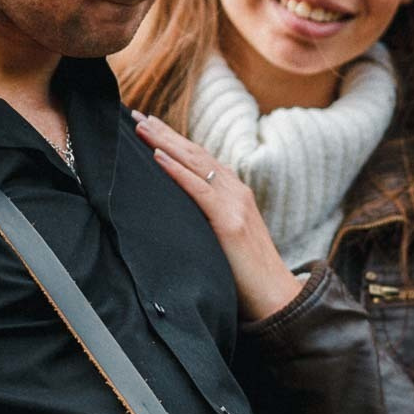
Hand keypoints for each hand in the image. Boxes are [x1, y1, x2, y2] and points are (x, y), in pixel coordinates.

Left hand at [131, 111, 303, 320]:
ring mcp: (235, 204)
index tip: (149, 126)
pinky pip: (199, 190)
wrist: (277, 297)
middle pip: (195, 154)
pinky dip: (177, 171)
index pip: (201, 159)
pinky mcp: (229, 222)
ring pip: (195, 164)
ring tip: (140, 127)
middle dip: (165, 134)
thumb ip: (209, 221)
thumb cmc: (248, 276)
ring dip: (165, 143)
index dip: (175, 141)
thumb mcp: (227, 239)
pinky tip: (158, 157)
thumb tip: (180, 216)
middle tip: (136, 116)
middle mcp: (237, 192)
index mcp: (236, 194)